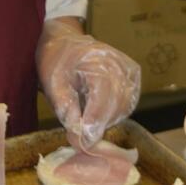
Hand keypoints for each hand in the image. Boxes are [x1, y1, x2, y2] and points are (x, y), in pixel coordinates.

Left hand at [38, 19, 139, 149]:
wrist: (64, 41)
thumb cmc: (56, 62)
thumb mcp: (52, 85)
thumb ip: (65, 109)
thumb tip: (78, 136)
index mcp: (96, 62)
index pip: (101, 100)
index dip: (93, 125)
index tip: (83, 143)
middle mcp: (118, 64)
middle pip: (116, 106)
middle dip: (98, 125)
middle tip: (80, 137)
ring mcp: (129, 68)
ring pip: (125, 107)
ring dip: (107, 120)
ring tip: (86, 119)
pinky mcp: (133, 74)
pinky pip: (130, 102)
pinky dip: (115, 112)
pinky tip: (99, 112)